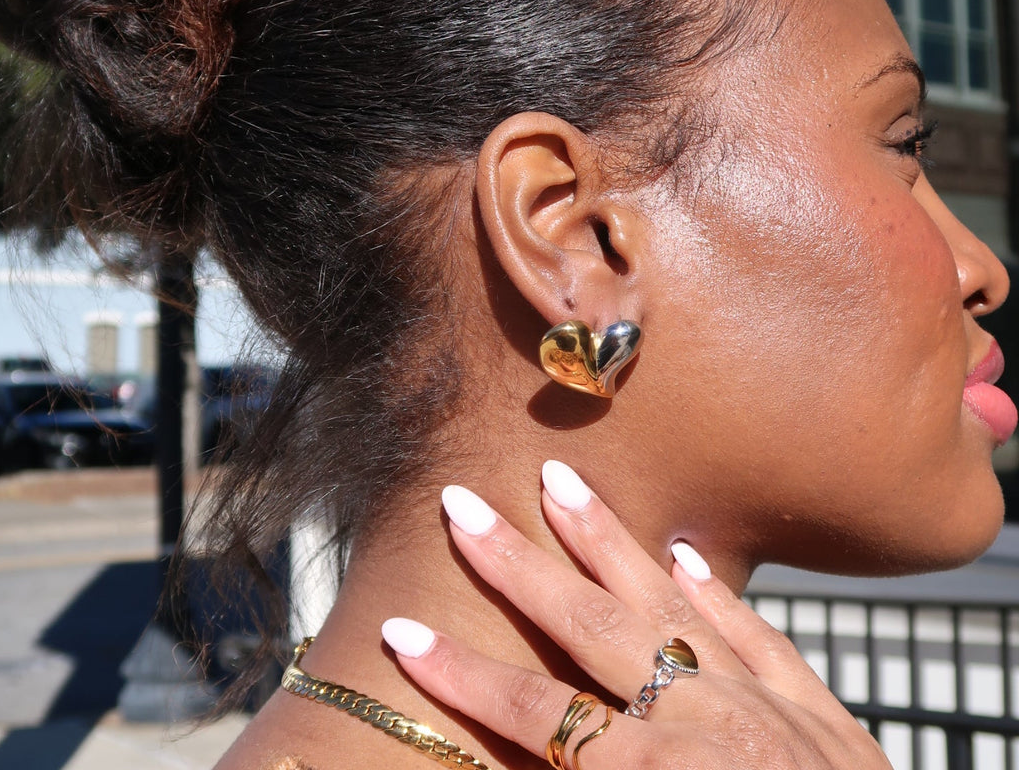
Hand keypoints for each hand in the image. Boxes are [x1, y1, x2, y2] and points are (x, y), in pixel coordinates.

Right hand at [380, 461, 890, 768]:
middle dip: (518, 566)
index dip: (463, 677)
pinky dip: (718, 593)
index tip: (402, 633)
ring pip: (671, 603)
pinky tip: (686, 553)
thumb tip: (532, 763)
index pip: (537, 717)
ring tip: (560, 482)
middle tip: (464, 505)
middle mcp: (707, 725)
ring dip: (608, 541)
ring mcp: (768, 708)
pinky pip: (759, 636)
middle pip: (590, 628)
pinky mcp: (821, 715)